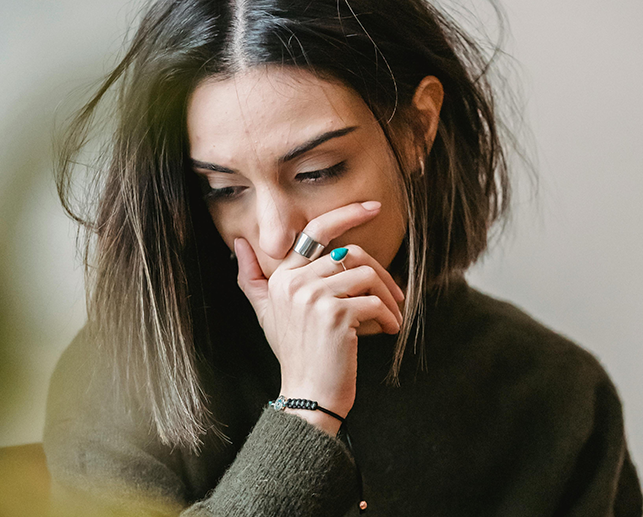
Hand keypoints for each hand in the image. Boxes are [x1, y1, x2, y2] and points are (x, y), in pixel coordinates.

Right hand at [235, 201, 403, 433]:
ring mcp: (313, 298)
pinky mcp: (336, 316)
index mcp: (281, 276)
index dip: (346, 214)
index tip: (374, 208)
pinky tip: (389, 330)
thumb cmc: (296, 353)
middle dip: (380, 273)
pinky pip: (374, 301)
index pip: (316, 231)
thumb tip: (238, 242)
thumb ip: (253, 277)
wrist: (307, 395)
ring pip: (366, 275)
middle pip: (350, 253)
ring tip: (391, 315)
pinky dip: (389, 316)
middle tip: (394, 295)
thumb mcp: (268, 313)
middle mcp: (293, 282)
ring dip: (388, 297)